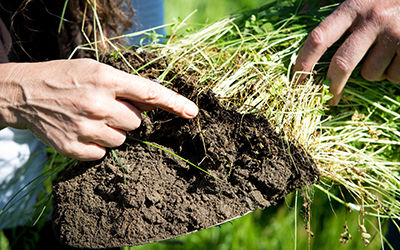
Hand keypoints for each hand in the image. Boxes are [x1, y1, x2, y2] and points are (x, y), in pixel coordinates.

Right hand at [0, 59, 197, 159]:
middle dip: (127, 116)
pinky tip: (81, 131)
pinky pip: (103, 153)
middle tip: (105, 108)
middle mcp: (97, 104)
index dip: (174, 103)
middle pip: (137, 122)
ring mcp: (85, 128)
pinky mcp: (73, 148)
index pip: (150, 93)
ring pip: (121, 139)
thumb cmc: (66, 78)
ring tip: (91, 118)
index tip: (192, 112)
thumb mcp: (97, 70)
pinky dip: (97, 144)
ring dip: (112, 131)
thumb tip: (158, 102)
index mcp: (105, 79)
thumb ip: (128, 86)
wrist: (24, 93)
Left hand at [294, 0, 399, 104]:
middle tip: (331, 98)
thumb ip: (341, 21)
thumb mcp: (362, 2)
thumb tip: (312, 42)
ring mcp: (394, 33)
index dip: (304, 62)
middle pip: (342, 64)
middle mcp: (372, 19)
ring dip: (372, 73)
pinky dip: (393, 73)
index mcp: (353, 7)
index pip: (319, 38)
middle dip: (334, 86)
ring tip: (384, 55)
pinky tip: (399, 56)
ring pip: (370, 74)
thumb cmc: (388, 2)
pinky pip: (393, 76)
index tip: (296, 81)